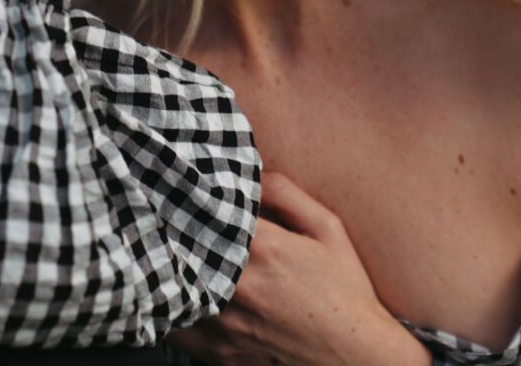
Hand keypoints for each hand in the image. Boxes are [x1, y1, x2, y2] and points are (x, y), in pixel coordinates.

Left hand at [165, 172, 431, 365]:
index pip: (209, 210)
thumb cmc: (345, 291)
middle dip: (176, 228)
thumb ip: (286, 193)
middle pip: (185, 245)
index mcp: (263, 247)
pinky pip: (176, 328)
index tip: (184, 189)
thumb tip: (251, 173)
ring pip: (174, 287)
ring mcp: (225, 323)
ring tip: (168, 251)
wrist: (355, 358)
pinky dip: (173, 307)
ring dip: (172, 268)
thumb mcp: (327, 228)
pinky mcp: (218, 354)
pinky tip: (180, 293)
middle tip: (164, 215)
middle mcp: (238, 285)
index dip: (195, 197)